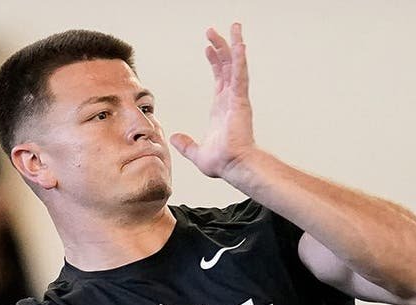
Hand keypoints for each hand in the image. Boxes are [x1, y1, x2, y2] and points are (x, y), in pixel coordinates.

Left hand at [170, 23, 255, 179]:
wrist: (233, 166)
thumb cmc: (223, 162)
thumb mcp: (197, 153)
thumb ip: (186, 144)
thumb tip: (174, 138)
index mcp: (222, 108)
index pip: (220, 79)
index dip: (215, 62)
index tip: (208, 49)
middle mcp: (231, 99)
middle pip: (227, 66)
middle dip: (221, 47)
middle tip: (213, 31)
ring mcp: (237, 98)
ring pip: (235, 65)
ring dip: (232, 45)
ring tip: (233, 27)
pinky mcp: (240, 99)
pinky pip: (240, 74)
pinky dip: (240, 58)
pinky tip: (239, 42)